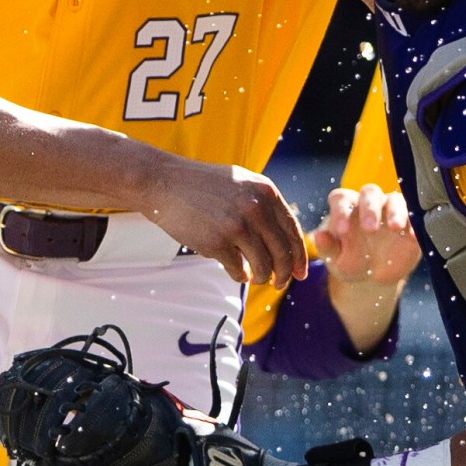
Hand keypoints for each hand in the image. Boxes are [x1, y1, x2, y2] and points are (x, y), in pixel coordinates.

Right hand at [139, 158, 307, 285]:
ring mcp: (237, 225)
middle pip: (282, 252)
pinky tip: (237, 272)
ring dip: (262, 277)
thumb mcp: (241, 183)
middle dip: (284, 273)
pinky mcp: (217, 242)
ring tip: (256, 277)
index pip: (293, 230)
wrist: (165, 182)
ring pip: (263, 265)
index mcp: (266, 191)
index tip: (301, 272)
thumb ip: (264, 205)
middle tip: (280, 283)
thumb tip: (286, 240)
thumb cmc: (202, 185)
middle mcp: (256, 208)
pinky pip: (238, 270)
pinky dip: (240, 276)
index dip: (299, 255)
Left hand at [311, 185, 419, 287]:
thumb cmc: (349, 261)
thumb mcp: (336, 259)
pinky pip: (414, 219)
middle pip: (370, 192)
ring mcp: (391, 211)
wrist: (373, 276)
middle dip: (370, 208)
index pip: (341, 198)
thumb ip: (327, 247)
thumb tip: (318, 236)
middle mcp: (368, 203)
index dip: (341, 211)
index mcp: (346, 206)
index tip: (342, 230)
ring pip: (395, 200)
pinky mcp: (410, 223)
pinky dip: (415, 225)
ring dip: (395, 212)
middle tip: (370, 229)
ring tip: (395, 227)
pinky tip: (413, 237)